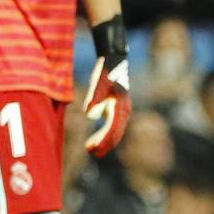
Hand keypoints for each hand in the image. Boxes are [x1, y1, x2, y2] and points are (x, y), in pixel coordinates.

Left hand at [84, 15, 130, 157]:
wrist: (114, 60)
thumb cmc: (106, 71)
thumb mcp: (99, 82)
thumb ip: (94, 97)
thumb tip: (89, 114)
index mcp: (121, 106)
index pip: (113, 129)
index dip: (103, 141)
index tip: (92, 149)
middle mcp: (124, 111)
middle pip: (115, 133)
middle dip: (104, 145)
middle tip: (90, 153)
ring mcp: (121, 110)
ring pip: (114, 131)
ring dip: (103, 142)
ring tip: (90, 150)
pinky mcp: (116, 108)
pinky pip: (112, 126)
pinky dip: (104, 134)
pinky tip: (94, 140)